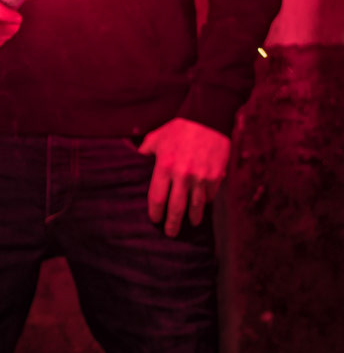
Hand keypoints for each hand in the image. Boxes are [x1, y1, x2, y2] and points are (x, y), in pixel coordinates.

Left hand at [139, 118, 230, 236]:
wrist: (208, 119)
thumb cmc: (178, 128)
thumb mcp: (156, 138)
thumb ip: (145, 152)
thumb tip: (136, 159)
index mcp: (164, 166)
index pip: (157, 198)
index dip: (155, 212)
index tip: (154, 220)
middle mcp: (182, 175)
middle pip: (176, 208)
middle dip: (173, 223)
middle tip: (171, 233)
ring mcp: (201, 178)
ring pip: (196, 206)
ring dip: (193, 218)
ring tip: (189, 224)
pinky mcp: (217, 176)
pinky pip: (211, 196)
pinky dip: (206, 202)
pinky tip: (203, 207)